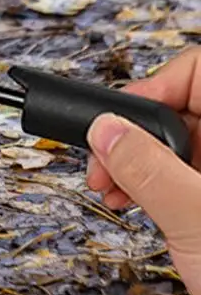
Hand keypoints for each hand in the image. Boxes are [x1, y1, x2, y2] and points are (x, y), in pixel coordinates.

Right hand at [86, 47, 200, 294]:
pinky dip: (146, 181)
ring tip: (106, 185)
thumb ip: (149, 169)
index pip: (200, 72)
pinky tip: (125, 198)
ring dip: (132, 160)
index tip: (120, 117)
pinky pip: (177, 172)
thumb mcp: (199, 222)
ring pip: (174, 142)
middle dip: (133, 131)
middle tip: (103, 157)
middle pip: (181, 109)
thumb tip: (106, 128)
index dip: (157, 85)